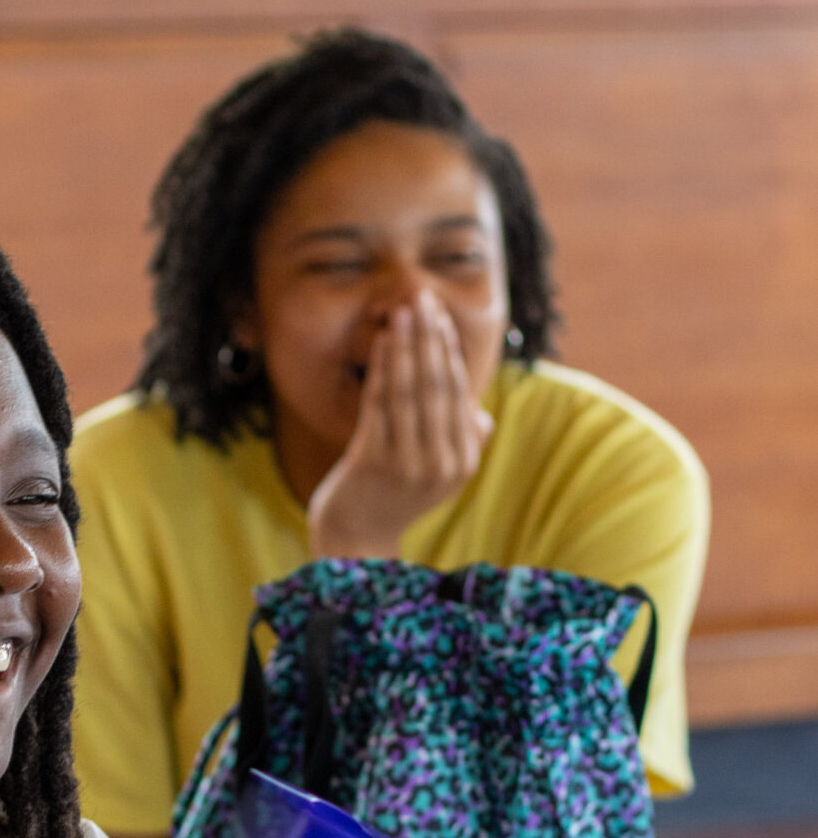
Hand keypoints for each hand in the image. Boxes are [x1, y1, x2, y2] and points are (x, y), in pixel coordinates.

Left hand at [307, 292, 494, 557]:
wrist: (356, 539)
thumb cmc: (395, 499)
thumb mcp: (437, 476)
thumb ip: (461, 444)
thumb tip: (481, 415)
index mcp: (463, 463)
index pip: (458, 394)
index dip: (448, 352)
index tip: (439, 318)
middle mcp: (440, 464)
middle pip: (436, 386)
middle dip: (429, 338)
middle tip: (422, 299)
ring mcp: (406, 463)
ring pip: (409, 390)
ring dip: (406, 345)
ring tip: (402, 310)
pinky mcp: (373, 461)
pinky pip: (380, 403)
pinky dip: (382, 368)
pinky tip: (382, 342)